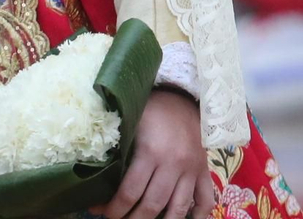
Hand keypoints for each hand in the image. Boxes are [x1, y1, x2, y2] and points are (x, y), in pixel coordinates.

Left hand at [96, 90, 214, 218]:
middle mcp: (174, 164)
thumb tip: (95, 177)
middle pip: (152, 206)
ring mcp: (192, 168)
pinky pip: (206, 198)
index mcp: (151, 152)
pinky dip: (200, 214)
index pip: (129, 193)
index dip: (112, 209)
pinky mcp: (204, 169)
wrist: (183, 96)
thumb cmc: (151, 110)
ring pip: (178, 208)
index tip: (98, 211)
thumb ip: (117, 150)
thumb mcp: (129, 124)